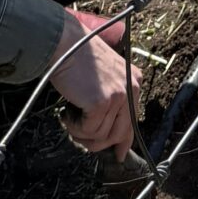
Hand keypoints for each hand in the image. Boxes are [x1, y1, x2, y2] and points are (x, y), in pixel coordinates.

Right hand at [49, 6, 137, 152]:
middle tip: (80, 139)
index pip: (133, 120)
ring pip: (101, 135)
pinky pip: (88, 130)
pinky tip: (67, 113)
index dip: (124, 141)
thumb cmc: (76, 56)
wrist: (64, 43)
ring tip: (69, 117)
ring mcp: (118, 95)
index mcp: (133, 80)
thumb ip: (111, 98)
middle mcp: (131, 88)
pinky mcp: (102, 102)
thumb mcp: (102, 75)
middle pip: (119, 133)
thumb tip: (107, 131)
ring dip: (81, 133)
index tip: (119, 155)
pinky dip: (74, 127)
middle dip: (99, 143)